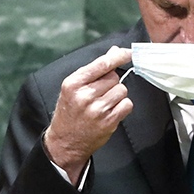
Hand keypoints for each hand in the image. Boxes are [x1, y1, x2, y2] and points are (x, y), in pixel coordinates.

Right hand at [44, 46, 132, 182]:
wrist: (65, 142)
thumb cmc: (69, 112)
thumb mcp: (73, 88)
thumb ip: (93, 70)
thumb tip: (113, 52)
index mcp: (73, 84)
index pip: (102, 64)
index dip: (118, 56)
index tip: (128, 53)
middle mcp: (85, 96)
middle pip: (114, 77)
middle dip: (111, 82)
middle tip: (101, 93)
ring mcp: (97, 110)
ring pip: (122, 90)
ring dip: (117, 95)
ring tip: (104, 103)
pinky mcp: (108, 122)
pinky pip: (127, 105)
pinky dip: (122, 106)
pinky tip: (111, 111)